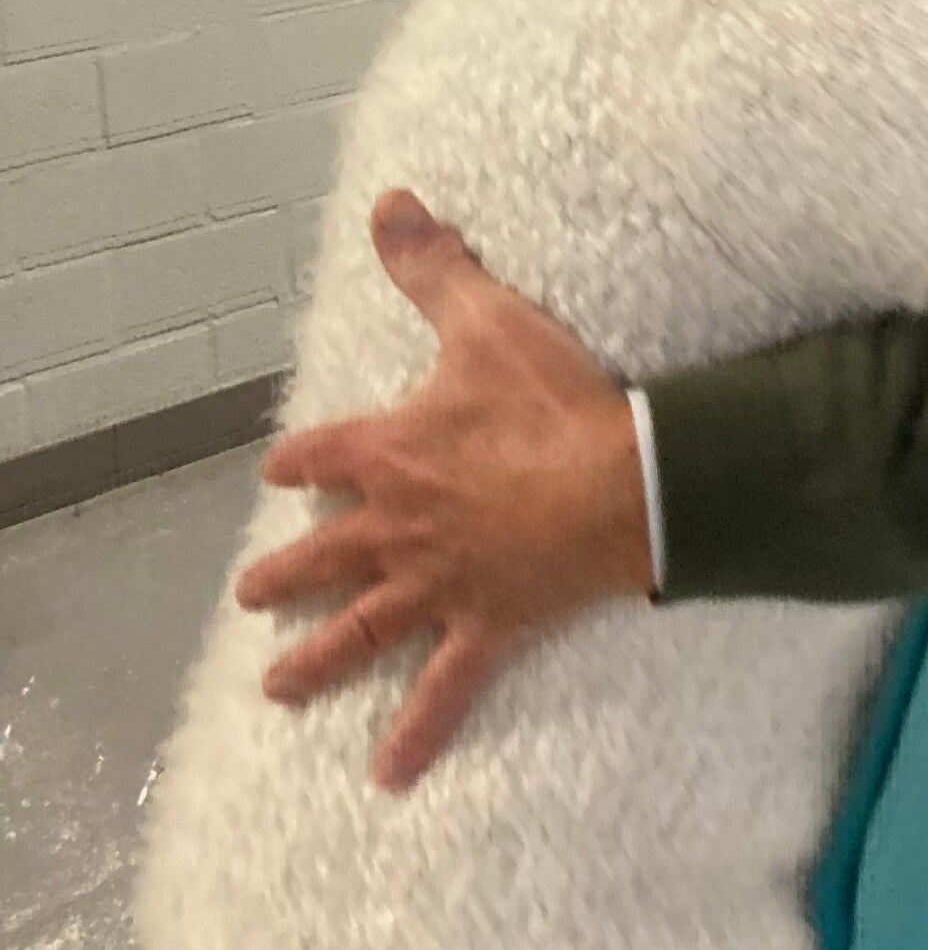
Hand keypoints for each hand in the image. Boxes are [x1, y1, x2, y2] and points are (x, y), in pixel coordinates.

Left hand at [234, 190, 652, 792]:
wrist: (624, 480)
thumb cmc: (553, 399)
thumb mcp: (489, 319)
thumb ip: (432, 267)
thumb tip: (388, 202)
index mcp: (391, 452)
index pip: (323, 455)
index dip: (299, 462)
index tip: (279, 471)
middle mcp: (397, 526)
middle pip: (324, 555)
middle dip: (285, 575)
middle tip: (253, 594)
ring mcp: (437, 582)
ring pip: (361, 629)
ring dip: (316, 659)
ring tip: (276, 687)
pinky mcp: (485, 624)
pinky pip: (443, 690)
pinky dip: (415, 734)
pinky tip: (386, 774)